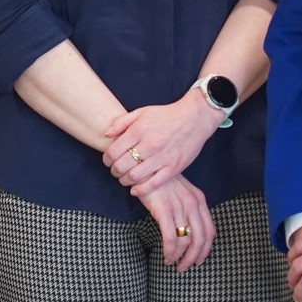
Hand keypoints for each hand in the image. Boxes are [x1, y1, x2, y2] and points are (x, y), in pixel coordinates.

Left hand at [103, 89, 221, 194]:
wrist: (195, 118)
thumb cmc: (166, 115)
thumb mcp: (141, 112)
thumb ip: (121, 122)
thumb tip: (106, 134)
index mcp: (139, 131)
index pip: (113, 151)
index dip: (106, 159)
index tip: (108, 161)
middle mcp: (149, 145)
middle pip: (122, 165)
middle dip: (114, 171)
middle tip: (115, 171)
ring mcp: (162, 158)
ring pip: (135, 176)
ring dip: (124, 180)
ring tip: (124, 179)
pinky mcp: (174, 168)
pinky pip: (154, 183)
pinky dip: (141, 190)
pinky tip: (135, 190)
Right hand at [136, 175, 213, 271]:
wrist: (142, 167)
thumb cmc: (158, 182)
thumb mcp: (180, 193)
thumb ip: (188, 208)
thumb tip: (189, 231)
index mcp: (199, 200)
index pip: (210, 231)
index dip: (206, 249)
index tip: (199, 260)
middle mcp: (192, 204)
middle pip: (200, 239)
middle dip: (193, 257)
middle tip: (184, 267)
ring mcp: (179, 207)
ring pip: (186, 241)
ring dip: (180, 257)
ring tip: (171, 263)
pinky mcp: (164, 210)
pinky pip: (171, 237)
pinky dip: (170, 251)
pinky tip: (165, 256)